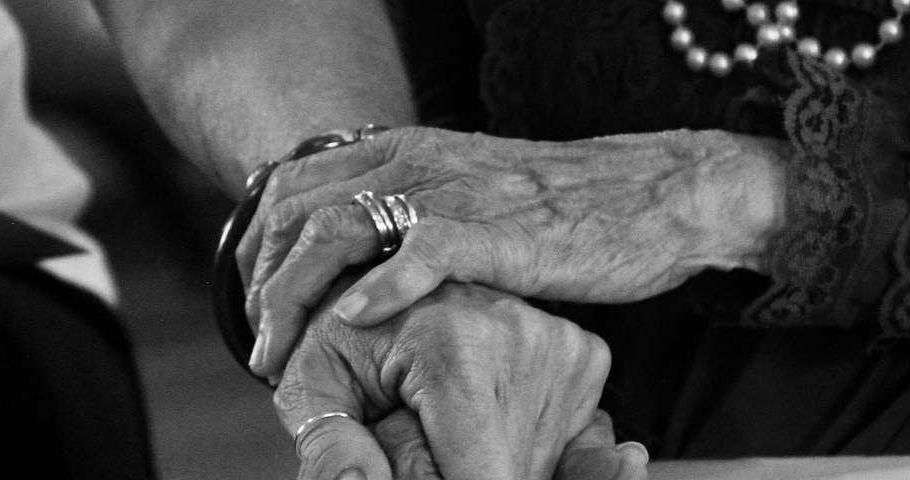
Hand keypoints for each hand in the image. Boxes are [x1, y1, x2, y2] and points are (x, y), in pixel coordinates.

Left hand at [243, 127, 788, 375]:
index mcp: (404, 149)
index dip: (255, 252)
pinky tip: (352, 323)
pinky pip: (416, 253)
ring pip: (335, 231)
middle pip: (296, 212)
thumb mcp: (472, 192)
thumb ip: (414, 209)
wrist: (659, 193)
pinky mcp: (495, 230)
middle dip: (260, 285)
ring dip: (295, 298)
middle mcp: (416, 160)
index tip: (250, 308)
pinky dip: (375, 289)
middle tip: (258, 347)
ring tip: (281, 356)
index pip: (291, 187)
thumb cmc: (569, 208)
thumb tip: (360, 258)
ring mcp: (452, 192)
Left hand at [276, 282, 614, 479]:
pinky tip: (485, 415)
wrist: (389, 273)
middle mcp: (521, 333)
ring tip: (449, 420)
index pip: (482, 477)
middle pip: (513, 472)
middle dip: (466, 469)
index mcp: (455, 344)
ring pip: (541, 457)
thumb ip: (327, 442)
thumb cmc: (347, 335)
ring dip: (497, 456)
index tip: (429, 468)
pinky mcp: (585, 352)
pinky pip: (569, 432)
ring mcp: (561, 342)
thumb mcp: (313, 384)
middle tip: (426, 436)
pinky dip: (525, 437)